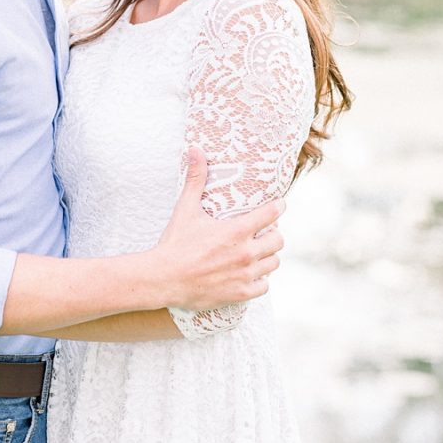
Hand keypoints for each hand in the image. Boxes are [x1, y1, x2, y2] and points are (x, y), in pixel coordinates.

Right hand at [153, 147, 284, 309]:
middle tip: (262, 232)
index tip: (278, 205)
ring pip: (273, 262)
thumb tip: (195, 149)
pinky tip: (249, 273)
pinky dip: (259, 279)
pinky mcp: (241, 293)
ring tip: (256, 252)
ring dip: (267, 256)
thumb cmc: (174, 243)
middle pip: (278, 240)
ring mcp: (245, 274)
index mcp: (236, 230)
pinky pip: (264, 285)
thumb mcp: (185, 209)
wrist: (163, 278)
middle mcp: (246, 252)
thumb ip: (195, 179)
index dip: (277, 207)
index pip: (272, 214)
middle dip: (273, 233)